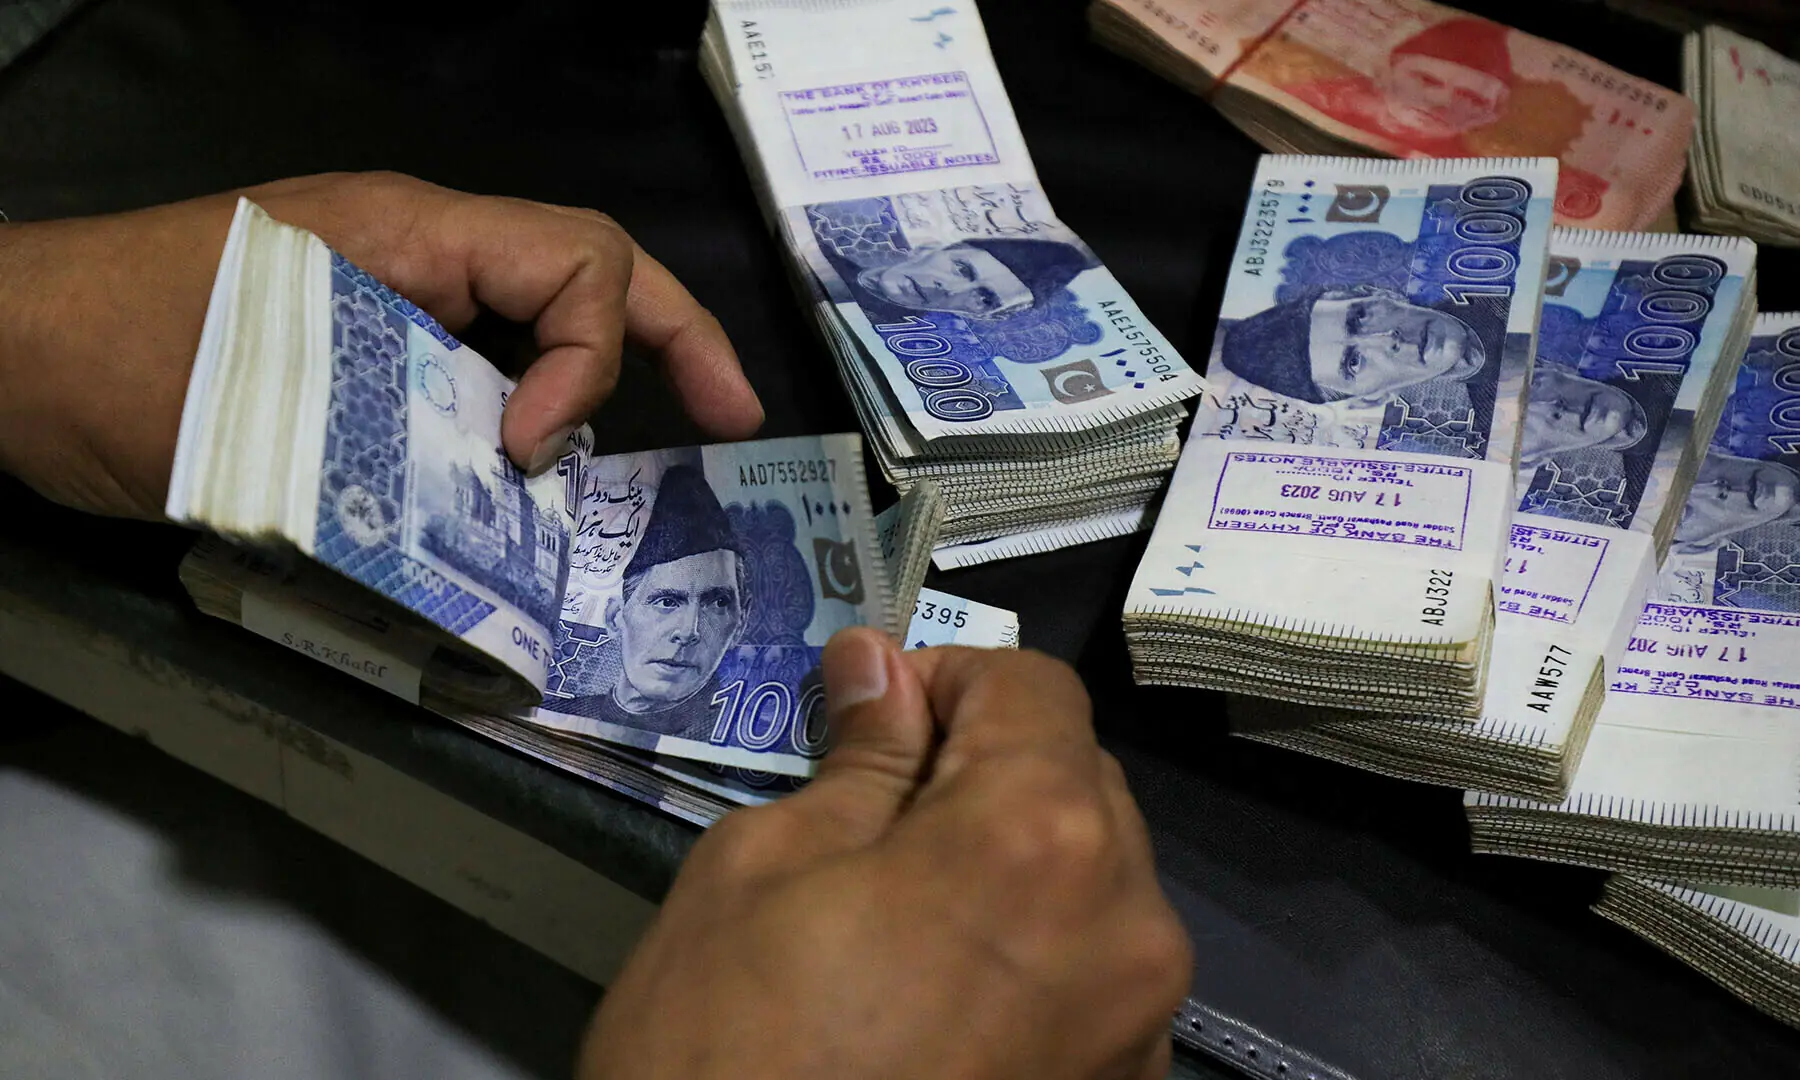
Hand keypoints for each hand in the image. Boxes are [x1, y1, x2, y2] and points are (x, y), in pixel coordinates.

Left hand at [0, 171, 762, 518]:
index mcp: (408, 233)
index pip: (574, 262)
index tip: (537, 452)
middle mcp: (414, 254)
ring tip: (637, 475)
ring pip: (536, 319)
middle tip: (733, 417)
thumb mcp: (276, 403)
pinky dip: (520, 421)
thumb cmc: (117, 367)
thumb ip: (417, 439)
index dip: (592, 358)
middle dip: (675, 337)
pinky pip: (473, 368)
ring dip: (598, 387)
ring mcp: (386, 297)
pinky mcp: (358, 350)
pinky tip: (526, 492)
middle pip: (586, 270)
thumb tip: (524, 497)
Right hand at [580, 631, 1190, 1079]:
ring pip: (1093, 880)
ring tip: (901, 916)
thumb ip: (858, 758)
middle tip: (870, 814)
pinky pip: (1094, 976)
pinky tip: (940, 996)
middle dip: (983, 769)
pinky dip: (1033, 951)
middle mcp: (1132, 922)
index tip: (869, 715)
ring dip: (1012, 861)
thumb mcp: (761, 871)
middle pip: (1077, 779)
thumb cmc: (731, 1052)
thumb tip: (880, 666)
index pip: (1034, 686)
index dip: (946, 678)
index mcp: (1043, 835)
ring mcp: (1140, 1025)